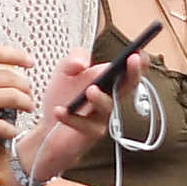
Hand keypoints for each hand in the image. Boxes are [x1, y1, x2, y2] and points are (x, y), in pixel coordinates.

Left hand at [13, 52, 142, 181]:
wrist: (46, 127)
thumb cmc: (62, 97)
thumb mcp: (65, 70)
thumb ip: (75, 58)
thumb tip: (82, 64)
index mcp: (108, 81)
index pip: (127, 71)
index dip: (138, 62)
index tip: (140, 51)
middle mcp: (110, 98)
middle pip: (128, 86)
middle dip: (133, 73)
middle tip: (132, 60)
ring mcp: (102, 118)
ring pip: (107, 107)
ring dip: (100, 98)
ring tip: (90, 90)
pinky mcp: (90, 134)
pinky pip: (84, 125)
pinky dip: (71, 118)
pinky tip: (59, 110)